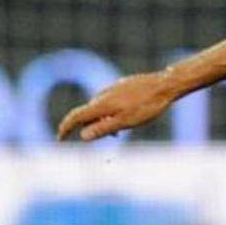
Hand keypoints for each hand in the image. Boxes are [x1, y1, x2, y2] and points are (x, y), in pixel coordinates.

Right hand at [57, 71, 176, 141]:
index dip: (65, 128)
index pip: (76, 117)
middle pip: (89, 114)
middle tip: (115, 135)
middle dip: (94, 127)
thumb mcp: (125, 122)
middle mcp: (102, 95)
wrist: (165, 85)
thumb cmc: (147, 106)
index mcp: (101, 105)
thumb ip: (104, 129)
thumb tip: (83, 136)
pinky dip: (113, 111)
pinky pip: (110, 101)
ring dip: (105, 120)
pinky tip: (129, 114)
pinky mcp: (122, 86)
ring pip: (101, 108)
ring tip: (124, 127)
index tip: (60, 139)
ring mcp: (112, 88)